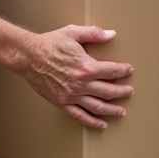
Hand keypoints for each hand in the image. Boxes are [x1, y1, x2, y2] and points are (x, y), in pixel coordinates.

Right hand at [15, 25, 133, 128]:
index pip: (111, 71)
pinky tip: (102, 124)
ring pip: (98, 106)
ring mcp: (72, 96)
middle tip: (129, 92)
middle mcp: (81, 84)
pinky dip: (93, 121)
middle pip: (109, 91)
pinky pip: (80, 116)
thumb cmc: (50, 43)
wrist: (28, 56)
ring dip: (112, 110)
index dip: (123, 71)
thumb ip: (93, 33)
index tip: (129, 70)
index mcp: (86, 67)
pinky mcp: (62, 103)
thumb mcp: (72, 33)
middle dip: (122, 92)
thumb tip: (111, 34)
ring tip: (121, 111)